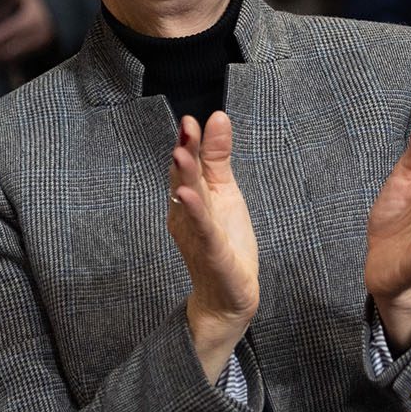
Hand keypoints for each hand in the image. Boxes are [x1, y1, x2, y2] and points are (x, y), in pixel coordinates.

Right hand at [167, 112, 259, 380]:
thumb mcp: (225, 191)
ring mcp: (196, 235)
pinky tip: (189, 197)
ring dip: (184, 179)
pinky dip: (196, 214)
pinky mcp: (212, 254)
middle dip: (185, 154)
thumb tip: (217, 116)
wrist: (228, 295)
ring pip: (191, 203)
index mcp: (190, 197)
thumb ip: (217, 156)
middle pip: (185, 179)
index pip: (188, 165)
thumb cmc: (226, 240)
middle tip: (186, 128)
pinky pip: (203, 231)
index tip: (190, 120)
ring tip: (181, 155)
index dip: (189, 142)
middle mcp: (186, 214)